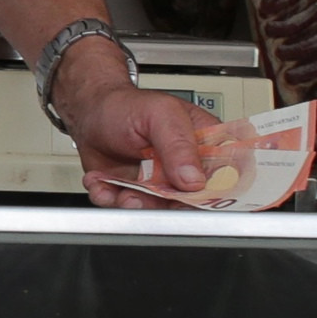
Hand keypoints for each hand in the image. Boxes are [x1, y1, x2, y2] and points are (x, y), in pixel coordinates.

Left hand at [59, 43, 239, 209]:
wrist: (90, 112)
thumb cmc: (127, 105)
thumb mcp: (160, 114)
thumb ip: (179, 144)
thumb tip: (194, 180)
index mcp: (205, 145)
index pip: (226, 177)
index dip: (215, 195)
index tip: (193, 199)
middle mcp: (186, 168)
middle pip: (191, 203)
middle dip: (164, 205)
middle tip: (143, 194)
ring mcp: (161, 184)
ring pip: (157, 212)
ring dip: (133, 204)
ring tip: (118, 188)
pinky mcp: (135, 193)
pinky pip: (127, 209)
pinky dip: (110, 199)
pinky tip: (102, 181)